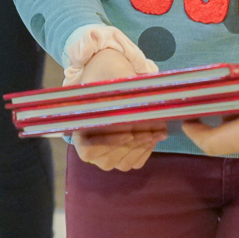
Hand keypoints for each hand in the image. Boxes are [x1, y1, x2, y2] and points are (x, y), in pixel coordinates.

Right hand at [67, 46, 161, 170]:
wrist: (110, 75)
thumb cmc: (105, 74)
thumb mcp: (111, 77)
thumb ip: (121, 92)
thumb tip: (138, 105)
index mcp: (79, 129)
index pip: (88, 149)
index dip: (108, 144)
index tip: (129, 133)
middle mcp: (89, 148)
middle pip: (109, 159)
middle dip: (133, 143)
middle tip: (153, 126)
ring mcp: (106, 155)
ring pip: (124, 162)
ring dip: (142, 147)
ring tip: (159, 129)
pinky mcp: (122, 157)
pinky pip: (135, 162)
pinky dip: (147, 150)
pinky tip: (157, 134)